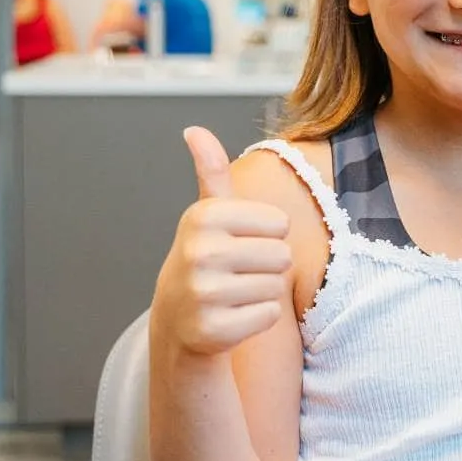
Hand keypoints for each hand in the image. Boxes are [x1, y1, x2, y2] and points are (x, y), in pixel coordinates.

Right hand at [155, 127, 292, 355]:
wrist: (179, 319)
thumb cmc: (207, 258)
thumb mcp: (209, 214)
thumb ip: (211, 171)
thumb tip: (195, 130)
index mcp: (202, 217)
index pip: (279, 223)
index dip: (267, 235)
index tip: (240, 242)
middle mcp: (198, 252)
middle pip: (282, 256)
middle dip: (269, 266)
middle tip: (239, 272)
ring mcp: (203, 294)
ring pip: (276, 287)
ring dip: (263, 292)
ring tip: (235, 293)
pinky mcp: (214, 329)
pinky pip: (269, 315)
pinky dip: (258, 318)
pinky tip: (234, 316)